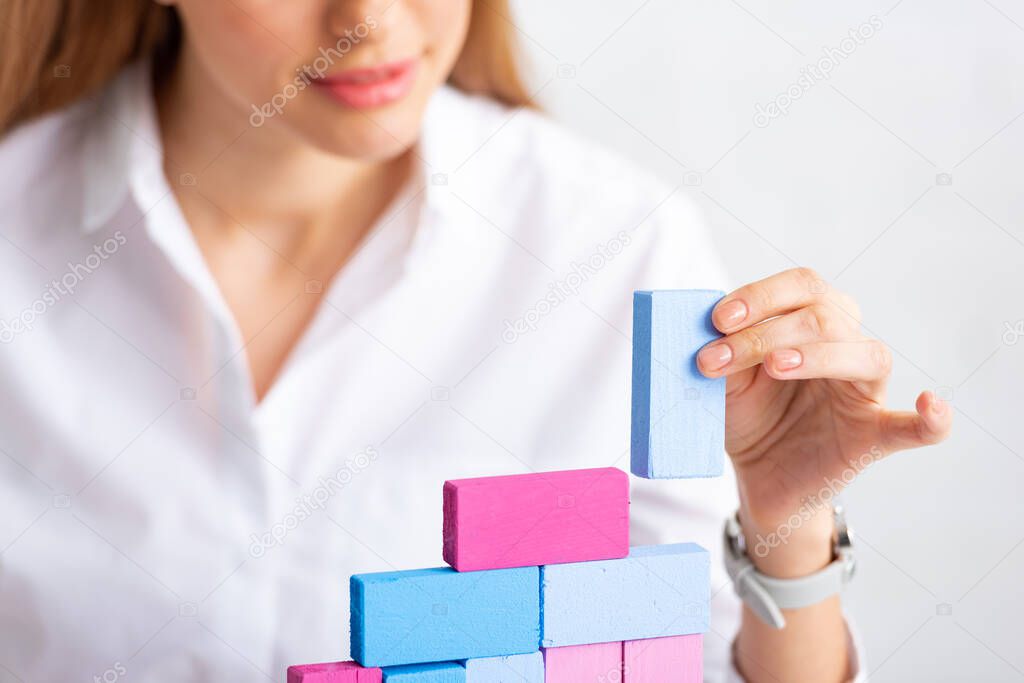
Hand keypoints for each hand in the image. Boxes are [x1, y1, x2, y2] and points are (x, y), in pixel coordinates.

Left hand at [697, 268, 951, 572]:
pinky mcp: (874, 437)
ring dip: (817, 354)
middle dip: (766, 331)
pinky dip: (931, 418)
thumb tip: (702, 325)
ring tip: (774, 366)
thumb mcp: (725, 378)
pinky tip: (929, 405)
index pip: (801, 287)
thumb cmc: (746, 416)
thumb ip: (723, 349)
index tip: (717, 320)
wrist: (756, 475)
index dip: (760, 295)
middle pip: (827, 315)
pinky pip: (916, 429)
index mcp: (810, 323)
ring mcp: (863, 393)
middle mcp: (844, 348)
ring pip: (867, 354)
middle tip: (715, 358)